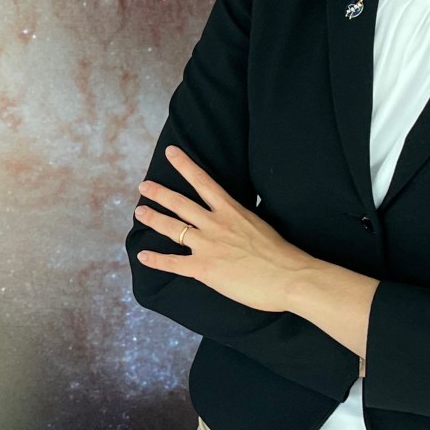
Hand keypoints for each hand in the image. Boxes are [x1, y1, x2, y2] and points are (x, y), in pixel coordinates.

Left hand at [134, 145, 314, 313]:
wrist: (289, 276)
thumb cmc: (281, 253)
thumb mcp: (260, 224)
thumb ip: (242, 220)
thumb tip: (236, 218)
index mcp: (231, 211)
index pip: (203, 181)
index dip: (184, 165)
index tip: (170, 153)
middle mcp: (215, 224)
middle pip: (180, 203)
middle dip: (159, 193)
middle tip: (143, 186)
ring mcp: (207, 245)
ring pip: (172, 228)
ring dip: (154, 219)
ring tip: (139, 212)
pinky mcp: (204, 268)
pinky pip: (174, 263)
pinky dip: (156, 260)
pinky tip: (143, 256)